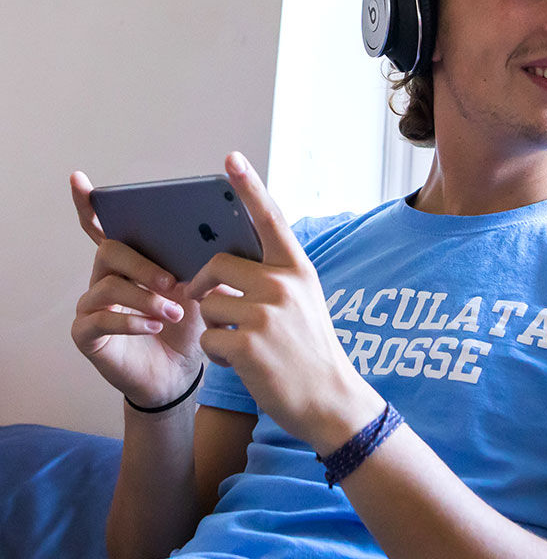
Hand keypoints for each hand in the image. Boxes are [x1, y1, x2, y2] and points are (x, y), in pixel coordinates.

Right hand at [70, 171, 204, 407]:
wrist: (179, 374)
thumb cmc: (187, 328)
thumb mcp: (201, 292)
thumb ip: (203, 266)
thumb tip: (223, 241)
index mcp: (131, 261)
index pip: (105, 228)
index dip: (90, 204)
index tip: (80, 180)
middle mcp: (106, 277)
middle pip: (112, 250)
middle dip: (143, 264)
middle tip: (173, 281)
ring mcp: (92, 305)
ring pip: (108, 285)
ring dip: (145, 297)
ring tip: (173, 312)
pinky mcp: (87, 333)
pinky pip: (100, 318)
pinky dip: (131, 320)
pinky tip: (153, 325)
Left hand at [188, 153, 383, 449]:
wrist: (330, 399)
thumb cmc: (310, 350)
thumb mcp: (302, 303)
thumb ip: (272, 278)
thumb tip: (221, 266)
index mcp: (298, 270)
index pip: (270, 220)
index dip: (249, 187)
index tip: (230, 159)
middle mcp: (283, 285)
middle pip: (217, 265)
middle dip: (204, 285)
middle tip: (209, 303)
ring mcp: (266, 314)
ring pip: (207, 305)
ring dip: (212, 325)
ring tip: (238, 343)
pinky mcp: (249, 345)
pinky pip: (207, 338)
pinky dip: (214, 353)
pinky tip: (238, 363)